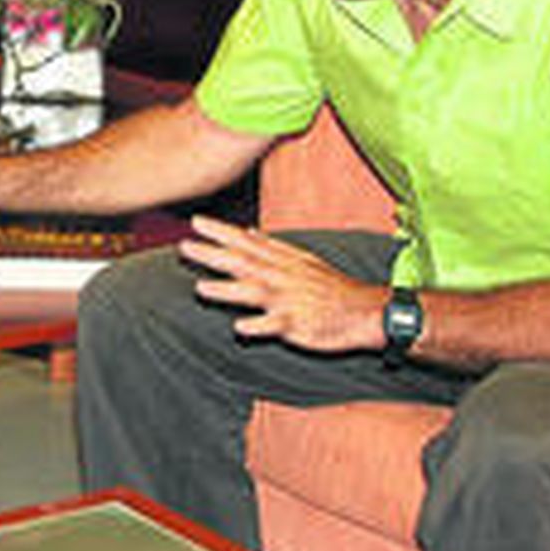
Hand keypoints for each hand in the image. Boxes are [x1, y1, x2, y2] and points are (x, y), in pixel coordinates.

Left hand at [179, 215, 385, 352]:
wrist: (365, 311)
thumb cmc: (330, 287)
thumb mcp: (302, 260)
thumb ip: (271, 246)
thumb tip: (247, 231)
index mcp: (281, 261)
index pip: (245, 243)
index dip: (220, 232)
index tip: (196, 222)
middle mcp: (281, 277)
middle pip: (242, 263)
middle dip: (213, 254)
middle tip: (184, 246)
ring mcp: (288, 301)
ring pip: (254, 292)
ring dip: (226, 290)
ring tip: (200, 288)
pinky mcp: (298, 325)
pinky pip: (276, 326)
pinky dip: (259, 326)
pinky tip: (239, 328)